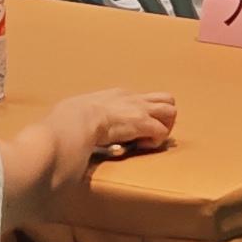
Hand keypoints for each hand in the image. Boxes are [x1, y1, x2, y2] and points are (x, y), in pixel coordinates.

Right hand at [60, 87, 176, 155]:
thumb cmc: (70, 119)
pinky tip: (141, 146)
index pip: (143, 99)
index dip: (143, 115)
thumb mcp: (81, 109)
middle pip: (166, 99)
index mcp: (119, 95)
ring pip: (171, 111)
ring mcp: (140, 110)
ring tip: (149, 139)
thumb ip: (85, 113)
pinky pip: (163, 132)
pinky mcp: (143, 124)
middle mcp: (133, 98)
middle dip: (163, 117)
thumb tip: (72, 122)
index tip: (131, 130)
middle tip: (150, 133)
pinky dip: (156, 141)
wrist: (74, 122)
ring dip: (165, 127)